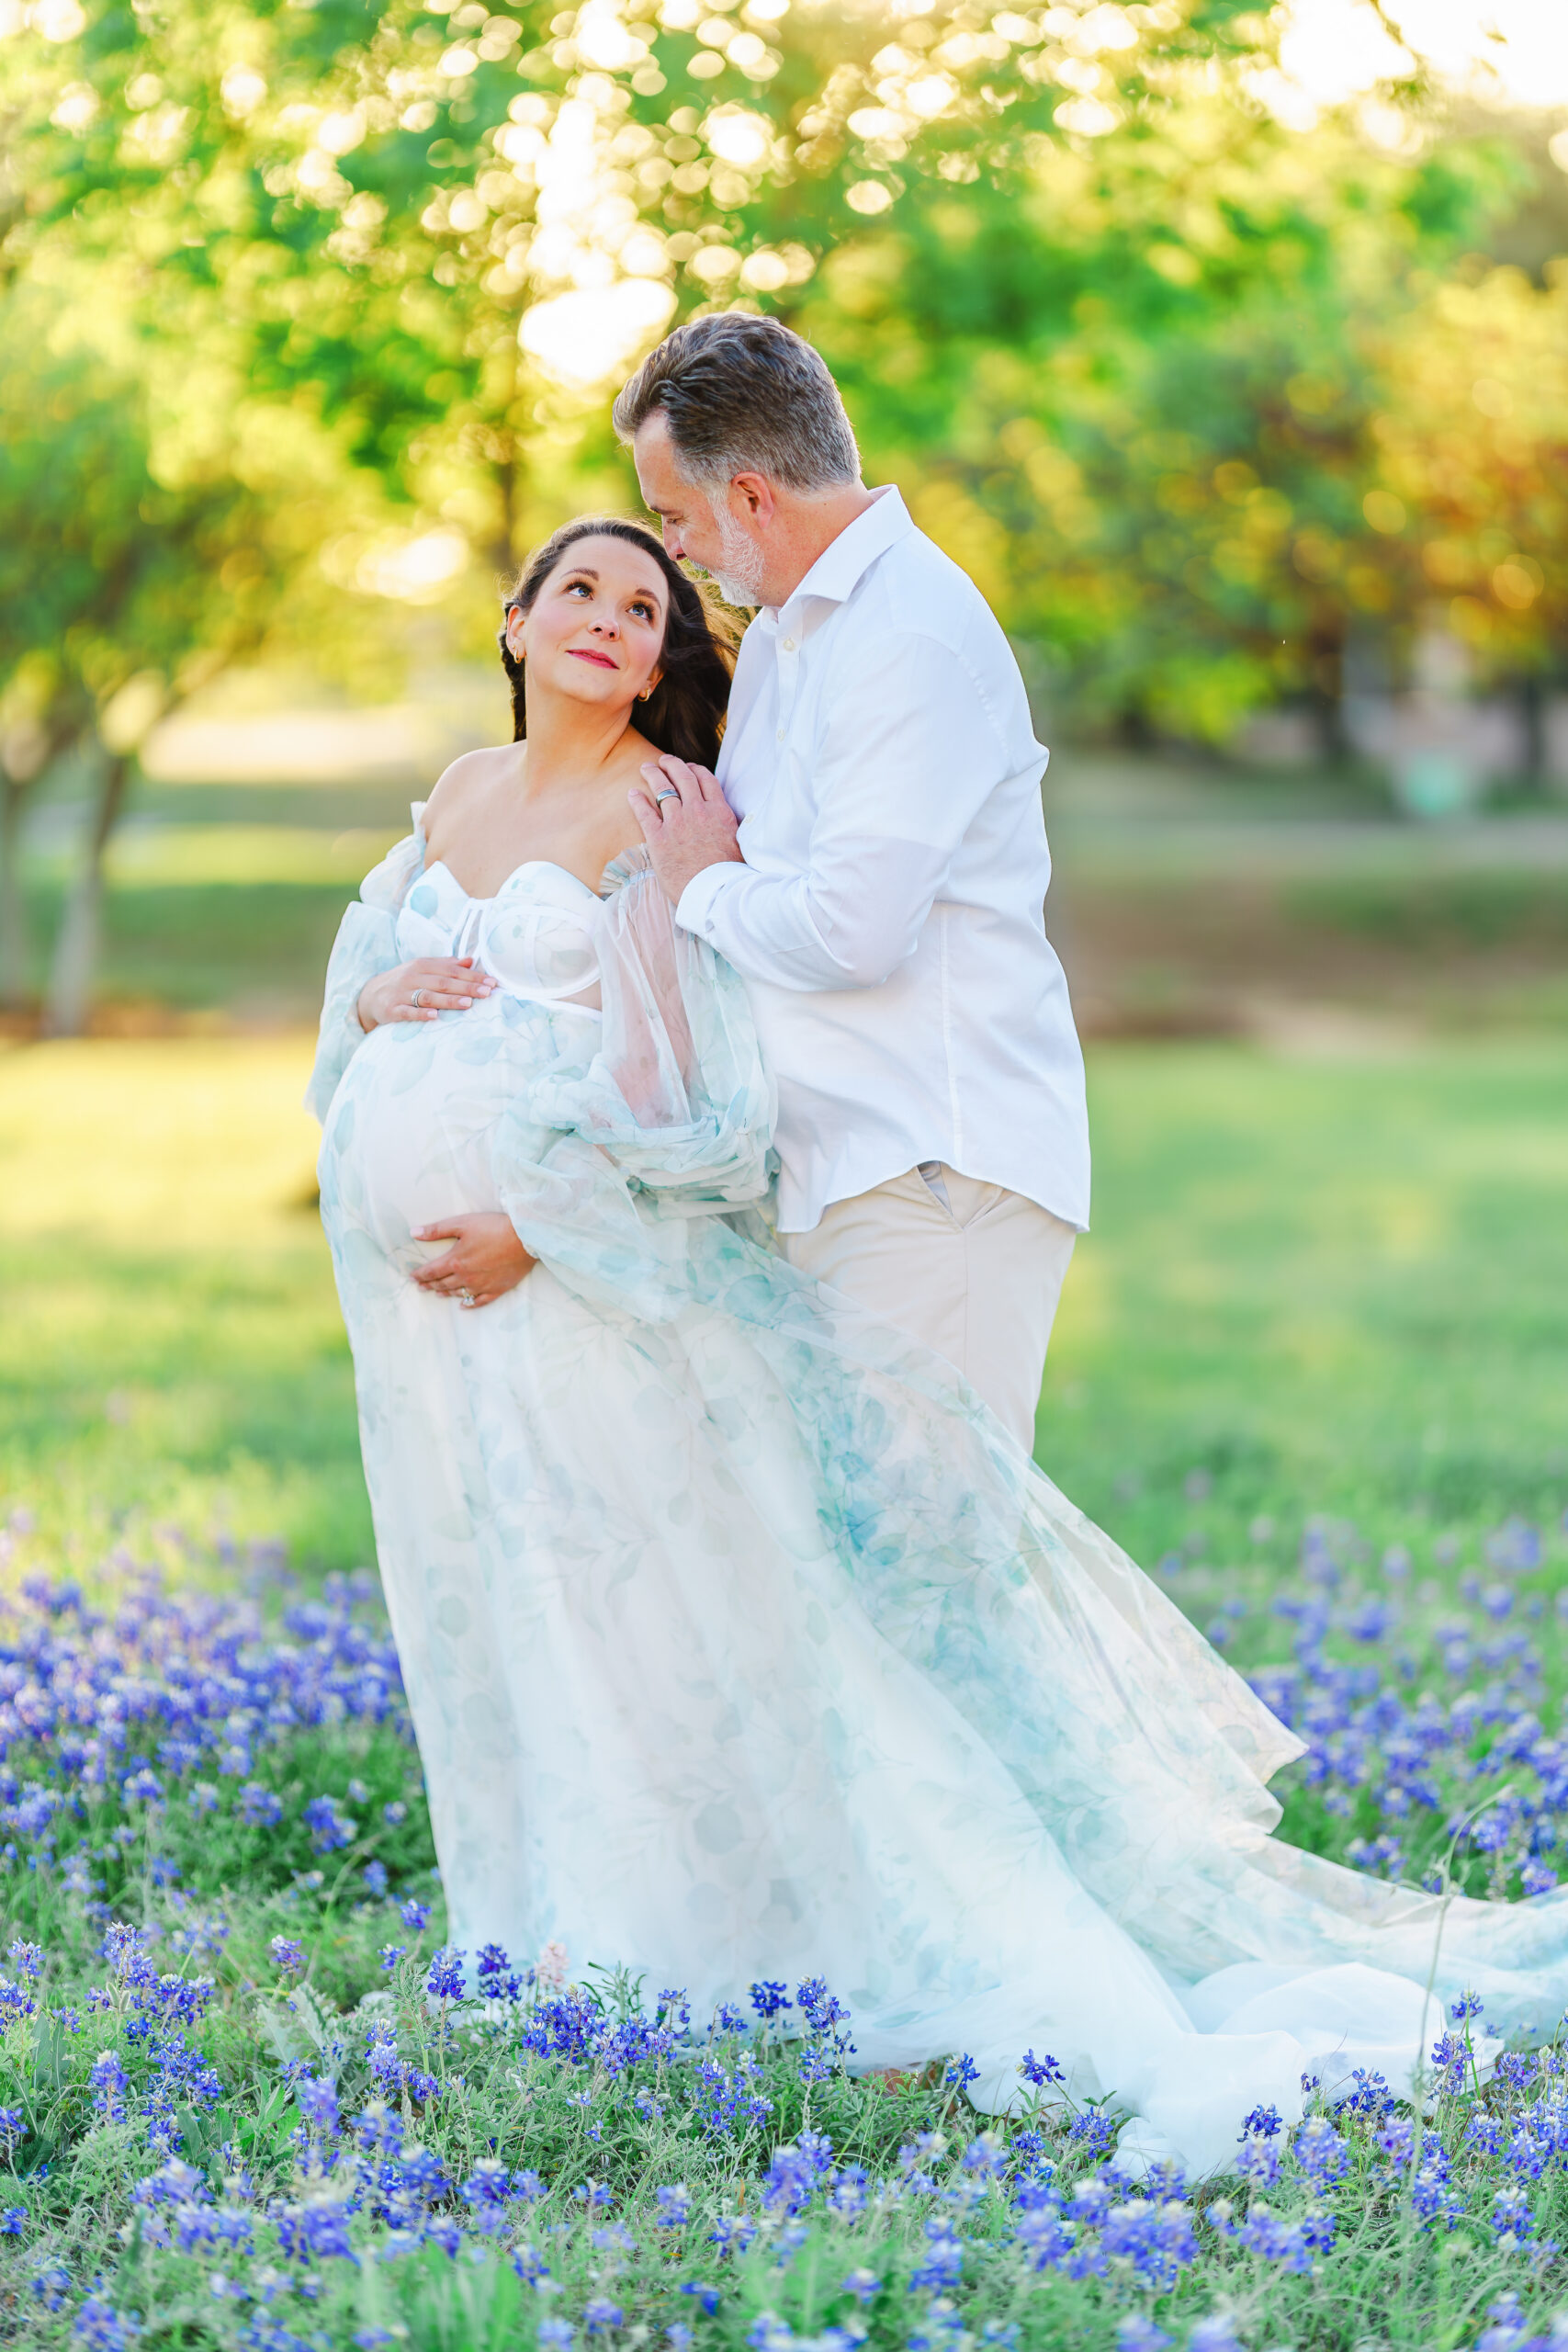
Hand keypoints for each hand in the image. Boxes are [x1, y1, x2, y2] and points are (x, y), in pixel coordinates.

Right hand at [358, 957, 496, 1032]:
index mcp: (423, 965)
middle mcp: (413, 977)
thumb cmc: (404, 982)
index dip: (472, 975)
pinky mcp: (392, 1009)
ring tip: (468, 1003)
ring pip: (428, 996)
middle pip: (443, 982)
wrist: (370, 995)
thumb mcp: (423, 969)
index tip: (492, 982)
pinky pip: (407, 1012)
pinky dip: (420, 1014)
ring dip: (449, 1000)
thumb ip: (446, 965)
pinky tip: (434, 1017)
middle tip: (487, 993)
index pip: (452, 969)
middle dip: (467, 987)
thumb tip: (471, 960)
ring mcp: (401, 993)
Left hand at [411, 1213, 534, 1308]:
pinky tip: (463, 1306)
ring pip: (459, 1292)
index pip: (431, 1271)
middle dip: (430, 1285)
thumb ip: (436, 1230)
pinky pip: (479, 1301)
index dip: (420, 1275)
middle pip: (443, 1283)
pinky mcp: (497, 1289)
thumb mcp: (462, 1223)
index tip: (412, 1277)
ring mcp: (482, 1285)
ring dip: (446, 1293)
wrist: (525, 1238)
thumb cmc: (494, 1228)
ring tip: (438, 1293)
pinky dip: (469, 1304)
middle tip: (421, 1287)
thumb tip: (413, 1233)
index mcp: (455, 1261)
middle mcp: (466, 1276)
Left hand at [629, 755, 741, 905]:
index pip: (706, 780)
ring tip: (646, 768)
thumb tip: (731, 824)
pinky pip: (645, 813)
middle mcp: (698, 812)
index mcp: (719, 812)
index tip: (689, 767)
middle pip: (683, 778)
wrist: (715, 894)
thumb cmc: (730, 875)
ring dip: (653, 775)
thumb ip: (731, 828)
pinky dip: (638, 800)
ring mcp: (677, 824)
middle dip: (672, 765)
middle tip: (664, 760)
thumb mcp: (739, 844)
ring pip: (663, 790)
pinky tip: (632, 793)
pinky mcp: (659, 839)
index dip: (696, 770)